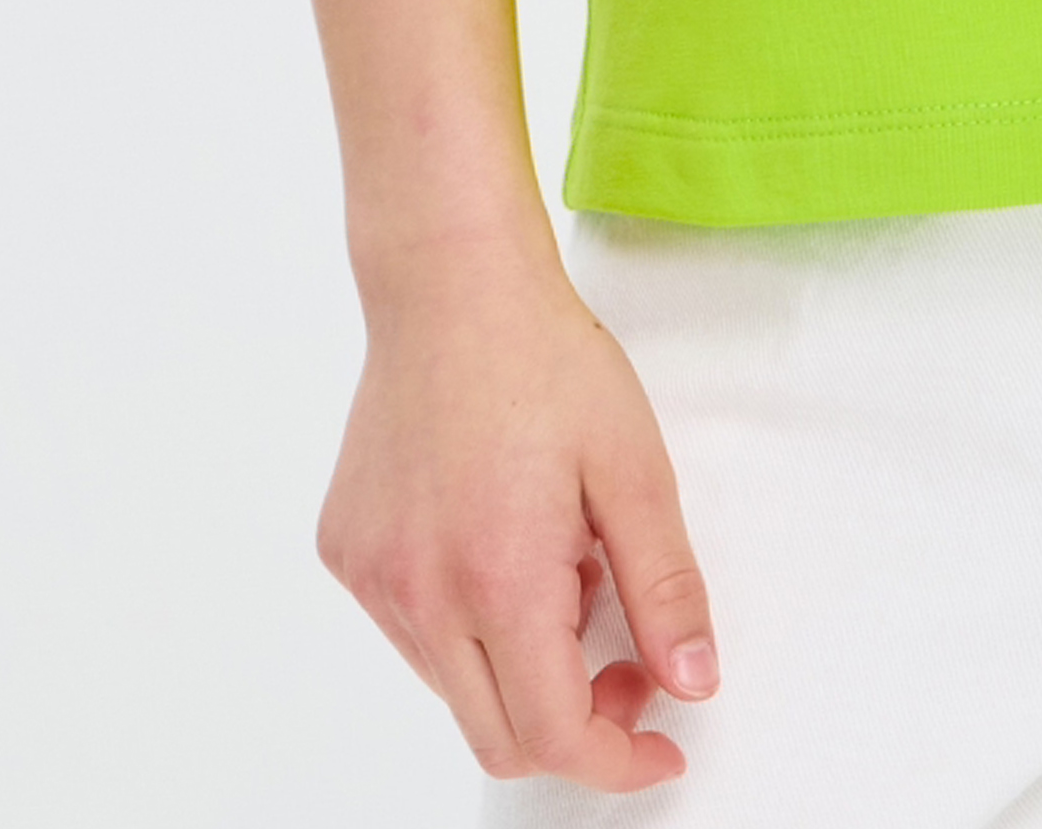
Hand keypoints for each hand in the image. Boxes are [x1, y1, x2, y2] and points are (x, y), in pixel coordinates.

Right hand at [317, 243, 719, 787]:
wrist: (451, 280)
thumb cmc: (539, 355)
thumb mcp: (633, 468)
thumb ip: (665, 589)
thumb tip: (693, 680)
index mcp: (496, 577)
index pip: (553, 737)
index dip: (616, 762)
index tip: (658, 746)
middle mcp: (419, 592)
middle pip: (500, 738)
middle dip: (576, 725)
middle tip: (626, 662)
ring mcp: (374, 576)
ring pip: (454, 689)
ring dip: (520, 668)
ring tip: (559, 562)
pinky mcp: (348, 553)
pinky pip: (414, 634)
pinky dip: (467, 624)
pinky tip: (501, 540)